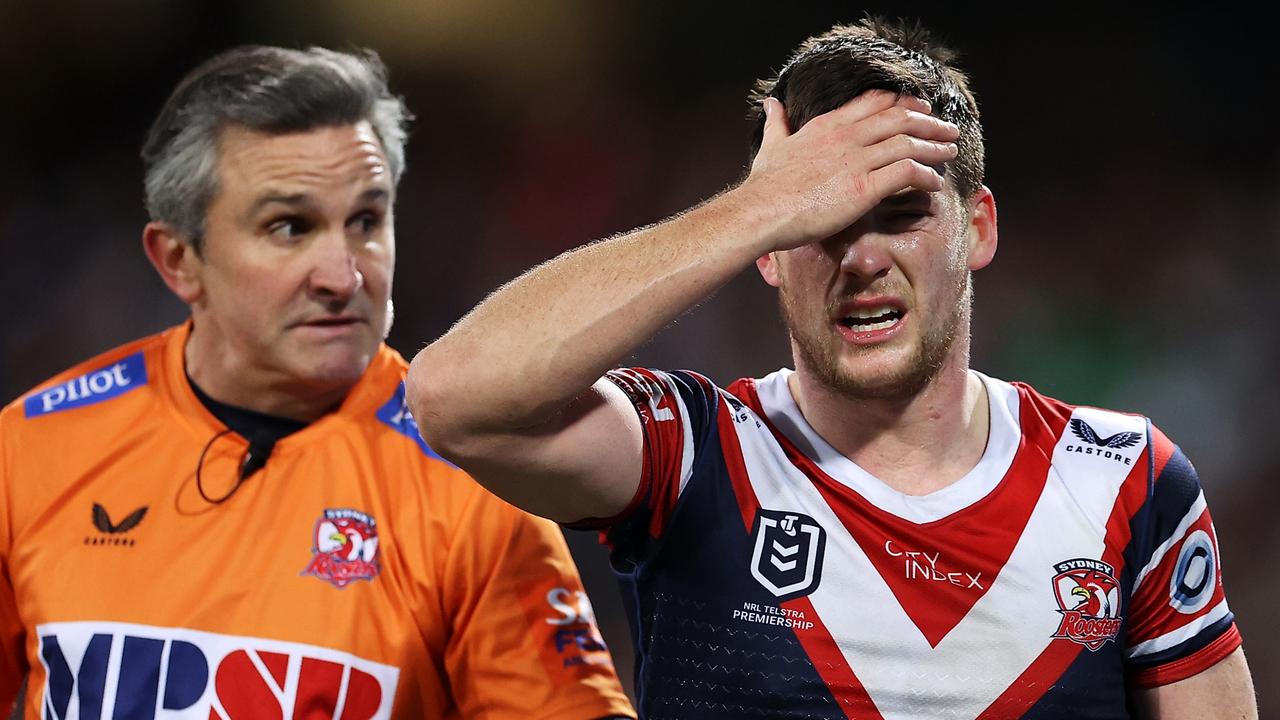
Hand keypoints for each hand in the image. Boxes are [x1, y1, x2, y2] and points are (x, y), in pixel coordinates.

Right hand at [735, 90, 959, 252]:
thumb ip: (777, 123)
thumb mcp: (771, 145)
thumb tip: (771, 104)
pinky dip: (926, 175)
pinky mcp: (863, 188)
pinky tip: (935, 182)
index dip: (903, 103)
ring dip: (934, 146)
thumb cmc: (764, 186)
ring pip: (908, 143)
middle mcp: (846, 137)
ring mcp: (856, 161)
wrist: (759, 211)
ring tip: (950, 152)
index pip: (875, 102)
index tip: (920, 109)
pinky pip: (907, 174)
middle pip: (900, 118)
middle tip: (946, 129)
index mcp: (828, 125)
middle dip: (929, 122)